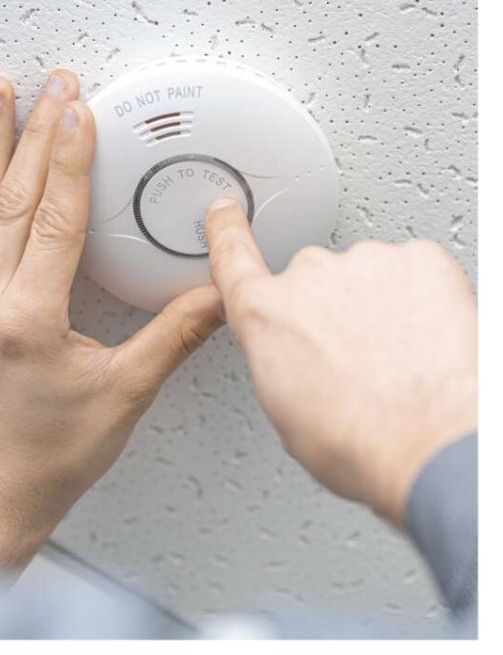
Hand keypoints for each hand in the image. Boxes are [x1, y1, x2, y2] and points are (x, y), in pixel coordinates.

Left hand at [0, 70, 222, 568]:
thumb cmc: (55, 452)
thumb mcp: (126, 394)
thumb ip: (174, 336)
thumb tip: (219, 295)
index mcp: (32, 319)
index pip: (57, 219)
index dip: (72, 160)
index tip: (80, 111)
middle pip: (18, 199)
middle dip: (39, 133)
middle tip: (53, 82)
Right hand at [205, 198, 476, 526]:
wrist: (431, 442)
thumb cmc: (358, 440)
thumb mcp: (286, 410)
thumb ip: (279, 358)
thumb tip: (298, 356)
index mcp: (264, 313)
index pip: (233, 258)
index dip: (227, 231)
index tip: (225, 212)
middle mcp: (307, 275)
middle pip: (315, 279)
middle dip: (333, 309)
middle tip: (360, 356)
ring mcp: (365, 262)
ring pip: (369, 276)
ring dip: (381, 307)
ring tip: (400, 359)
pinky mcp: (420, 260)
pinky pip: (416, 271)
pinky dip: (424, 299)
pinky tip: (427, 341)